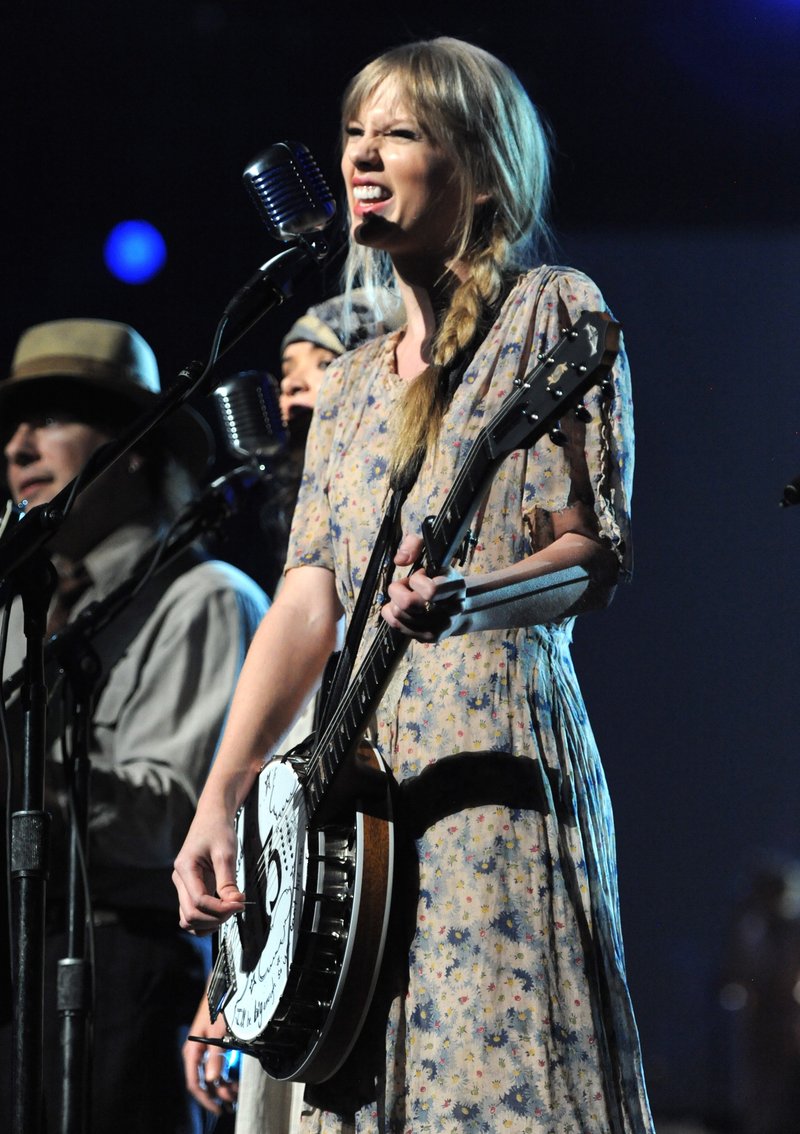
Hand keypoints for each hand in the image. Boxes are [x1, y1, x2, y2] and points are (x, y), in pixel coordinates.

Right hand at [173, 807, 245, 934]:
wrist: (212, 817)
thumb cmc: (218, 830)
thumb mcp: (225, 852)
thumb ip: (228, 881)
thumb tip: (235, 904)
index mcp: (185, 868)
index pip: (199, 901)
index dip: (220, 908)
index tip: (240, 904)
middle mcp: (179, 880)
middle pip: (191, 915)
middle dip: (215, 918)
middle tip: (237, 907)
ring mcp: (182, 886)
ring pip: (188, 920)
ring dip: (209, 922)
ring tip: (229, 911)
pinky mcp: (190, 889)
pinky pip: (192, 914)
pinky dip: (205, 919)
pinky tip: (222, 913)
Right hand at [183, 994, 237, 1116]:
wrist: (223, 986)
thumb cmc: (218, 1007)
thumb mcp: (218, 1033)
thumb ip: (216, 1056)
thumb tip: (212, 1079)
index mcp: (192, 1051)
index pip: (194, 1083)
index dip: (206, 1098)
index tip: (218, 1108)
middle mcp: (196, 1052)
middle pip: (204, 1080)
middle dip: (218, 1092)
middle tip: (233, 1099)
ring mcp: (203, 1048)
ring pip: (211, 1073)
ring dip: (222, 1084)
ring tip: (236, 1090)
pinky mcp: (212, 1044)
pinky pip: (216, 1064)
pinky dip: (225, 1072)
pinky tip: (234, 1077)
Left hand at [381, 533, 465, 640]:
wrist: (454, 602)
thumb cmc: (437, 574)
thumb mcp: (431, 550)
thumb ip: (415, 544)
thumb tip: (400, 560)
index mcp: (454, 586)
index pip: (431, 591)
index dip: (416, 581)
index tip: (418, 575)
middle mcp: (451, 609)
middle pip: (409, 605)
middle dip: (398, 592)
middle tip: (404, 586)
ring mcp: (441, 626)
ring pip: (400, 616)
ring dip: (395, 603)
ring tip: (406, 596)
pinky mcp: (430, 637)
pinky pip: (398, 627)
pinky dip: (392, 615)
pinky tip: (400, 608)